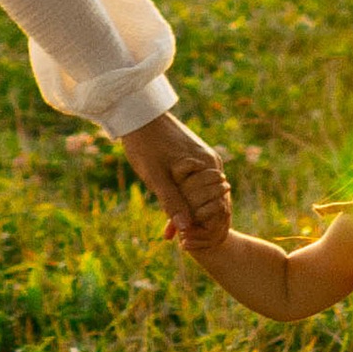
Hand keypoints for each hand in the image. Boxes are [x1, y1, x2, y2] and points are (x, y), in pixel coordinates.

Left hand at [118, 110, 232, 251]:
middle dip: (193, 219)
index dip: (199, 223)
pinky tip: (169, 208)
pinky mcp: (195, 156)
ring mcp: (204, 158)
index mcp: (207, 166)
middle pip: (209, 200)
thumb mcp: (156, 177)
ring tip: (168, 227)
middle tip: (169, 234)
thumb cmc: (145, 145)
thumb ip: (171, 202)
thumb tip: (185, 227)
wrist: (138, 115)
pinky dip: (184, 197)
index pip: (214, 204)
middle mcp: (211, 161)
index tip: (180, 236)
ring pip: (200, 193)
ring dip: (187, 209)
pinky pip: (195, 183)